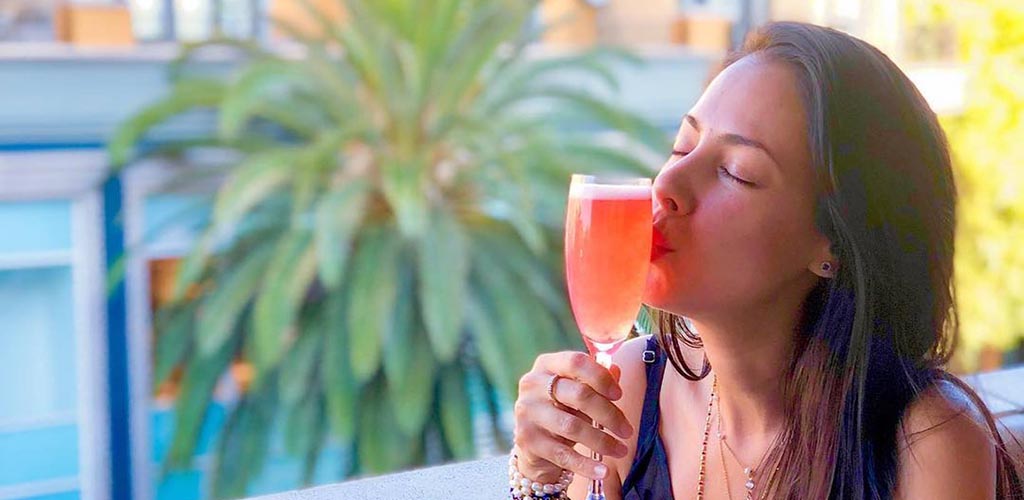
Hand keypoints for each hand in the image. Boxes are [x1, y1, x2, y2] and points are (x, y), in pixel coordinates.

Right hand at [512, 351, 633, 482]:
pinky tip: (603, 471)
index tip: (619, 395)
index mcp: (546, 365)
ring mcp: (527, 412)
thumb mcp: (576, 391)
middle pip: (579, 395)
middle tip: (627, 430)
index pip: (576, 362)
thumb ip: (594, 380)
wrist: (533, 443)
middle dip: (609, 414)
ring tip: (620, 450)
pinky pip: (563, 454)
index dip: (601, 377)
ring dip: (602, 441)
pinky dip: (586, 465)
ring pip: (573, 426)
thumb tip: (616, 370)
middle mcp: (532, 385)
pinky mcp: (526, 440)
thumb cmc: (561, 409)